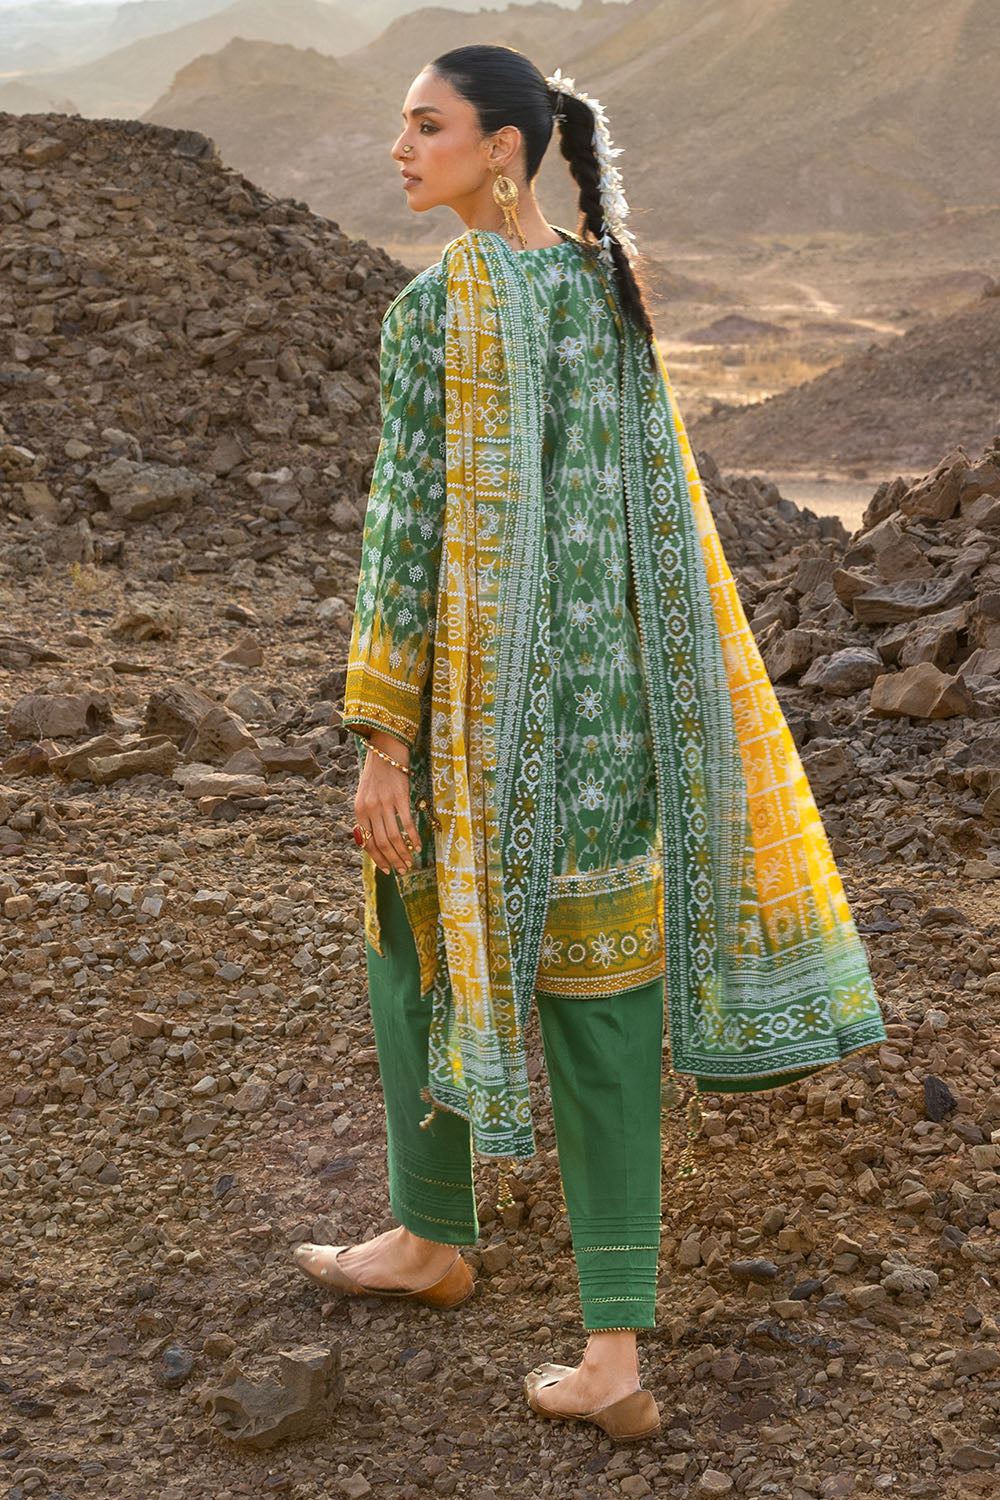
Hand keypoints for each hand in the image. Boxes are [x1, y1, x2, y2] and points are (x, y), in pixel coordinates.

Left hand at [354, 731, 419, 874]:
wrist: (385, 749)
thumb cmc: (377, 774)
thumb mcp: (365, 796)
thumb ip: (368, 817)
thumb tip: (374, 840)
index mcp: (359, 811)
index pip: (367, 842)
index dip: (377, 859)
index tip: (386, 870)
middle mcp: (369, 809)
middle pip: (381, 843)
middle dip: (392, 861)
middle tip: (402, 871)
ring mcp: (384, 803)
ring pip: (394, 837)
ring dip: (403, 854)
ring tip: (411, 863)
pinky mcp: (399, 797)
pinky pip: (407, 823)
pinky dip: (413, 838)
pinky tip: (418, 846)